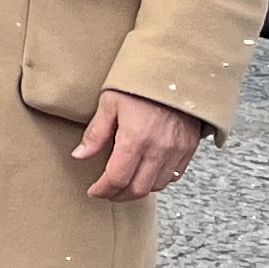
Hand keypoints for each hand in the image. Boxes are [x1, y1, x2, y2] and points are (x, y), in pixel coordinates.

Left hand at [74, 87, 206, 201]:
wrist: (177, 71)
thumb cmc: (139, 84)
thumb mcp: (109, 102)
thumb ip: (95, 133)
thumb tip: (79, 155)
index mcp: (135, 139)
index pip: (117, 178)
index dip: (103, 189)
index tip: (94, 191)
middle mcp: (159, 150)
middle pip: (138, 189)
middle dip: (119, 195)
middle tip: (107, 192)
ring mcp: (177, 150)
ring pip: (157, 185)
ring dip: (139, 189)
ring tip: (124, 184)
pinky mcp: (189, 148)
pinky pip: (174, 175)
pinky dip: (158, 180)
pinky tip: (146, 173)